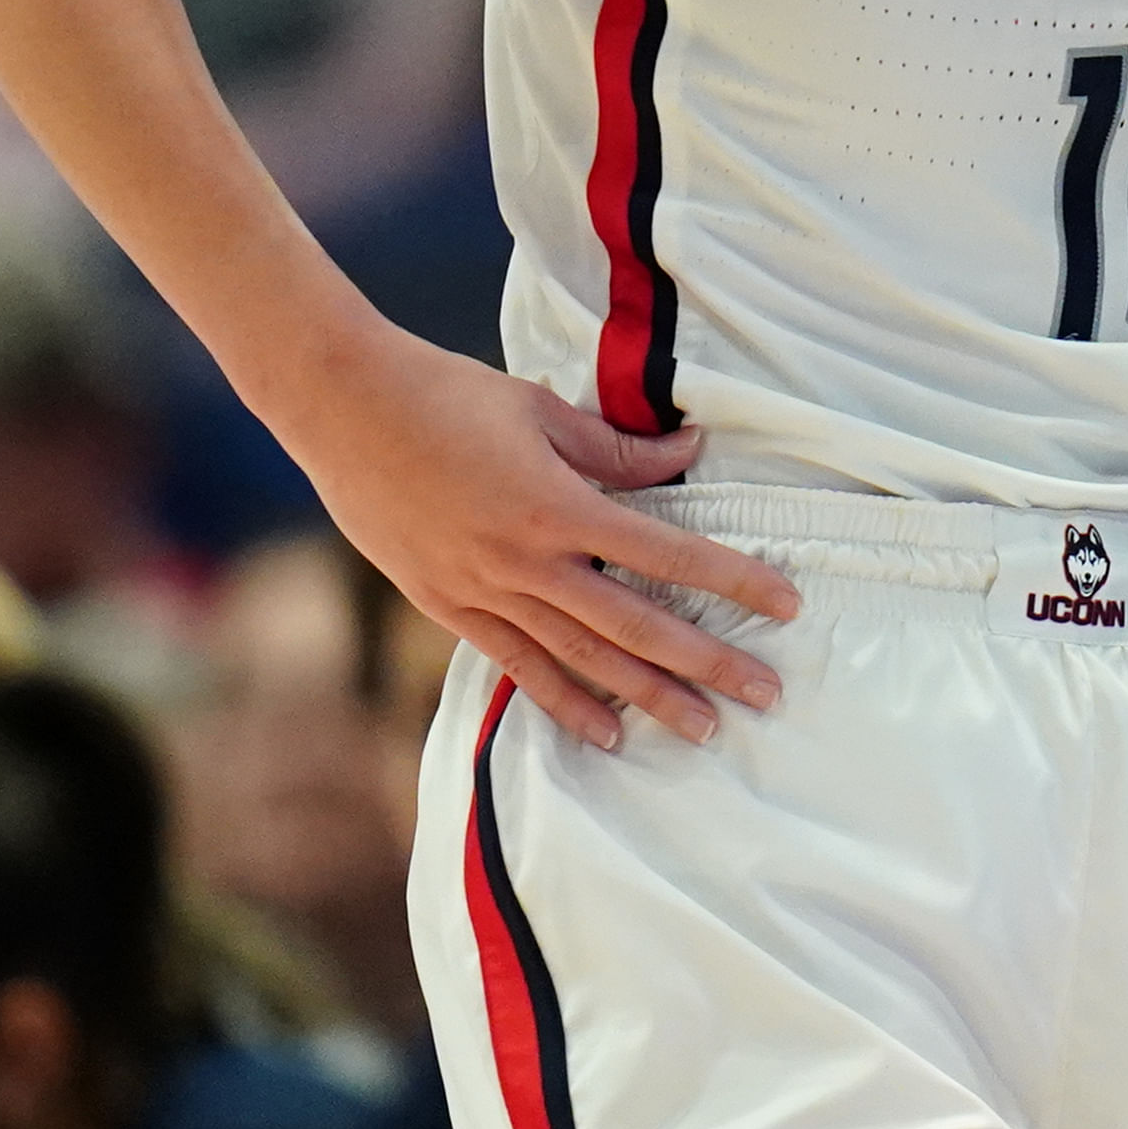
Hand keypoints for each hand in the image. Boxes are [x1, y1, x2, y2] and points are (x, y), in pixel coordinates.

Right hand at [278, 325, 798, 750]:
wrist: (342, 410)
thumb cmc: (446, 395)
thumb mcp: (542, 411)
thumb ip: (618, 448)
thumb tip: (689, 456)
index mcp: (556, 506)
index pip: (666, 554)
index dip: (731, 581)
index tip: (785, 605)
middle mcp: (524, 563)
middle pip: (633, 626)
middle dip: (705, 664)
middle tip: (766, 695)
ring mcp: (482, 592)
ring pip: (581, 659)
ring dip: (647, 697)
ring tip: (703, 729)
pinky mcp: (448, 606)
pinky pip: (517, 666)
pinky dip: (564, 702)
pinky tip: (606, 733)